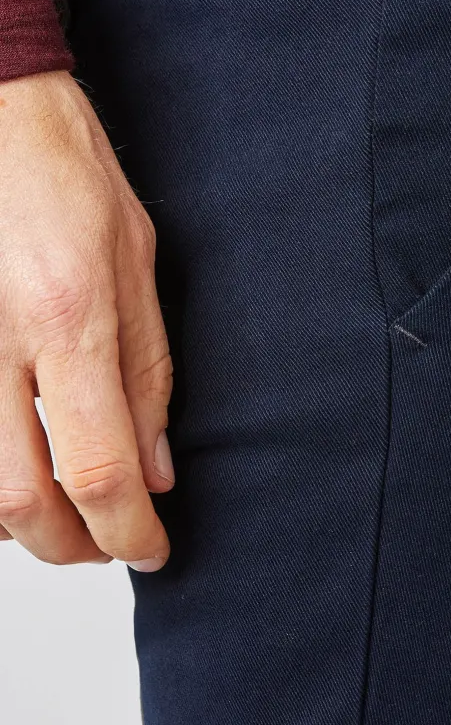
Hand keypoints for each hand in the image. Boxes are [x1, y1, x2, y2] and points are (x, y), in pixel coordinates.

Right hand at [0, 70, 171, 568]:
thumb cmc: (65, 173)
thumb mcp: (137, 264)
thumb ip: (148, 374)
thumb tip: (157, 471)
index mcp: (69, 319)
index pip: (99, 471)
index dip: (129, 533)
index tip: (153, 551)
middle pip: (22, 503)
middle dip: (73, 547)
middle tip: (109, 544)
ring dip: (24, 523)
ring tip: (69, 514)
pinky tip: (18, 472)